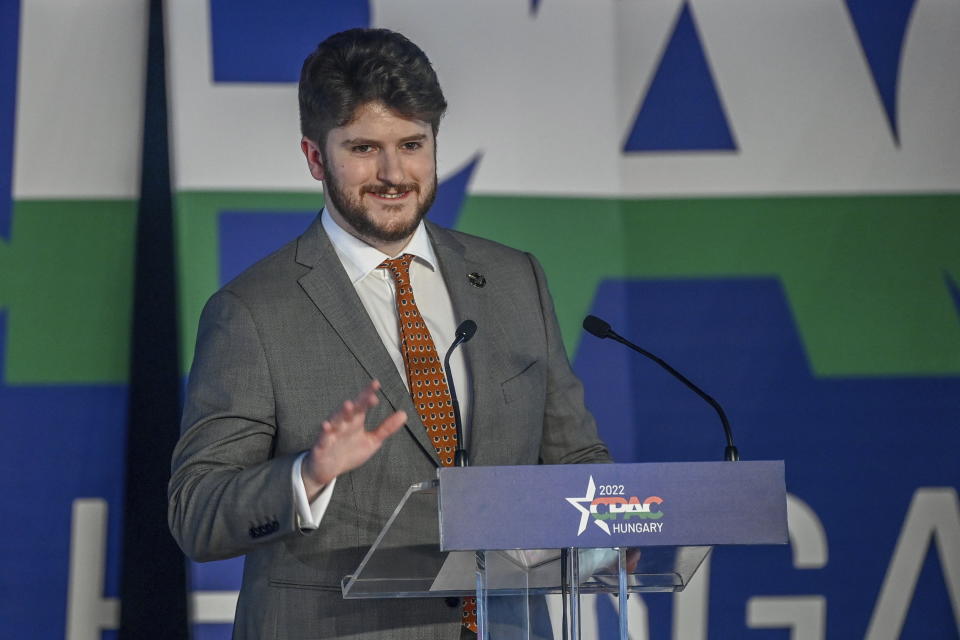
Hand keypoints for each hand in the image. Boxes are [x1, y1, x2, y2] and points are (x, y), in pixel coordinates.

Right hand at [301, 380, 405, 499]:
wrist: (327, 469)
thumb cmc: (349, 451)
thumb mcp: (372, 441)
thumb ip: (386, 428)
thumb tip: (404, 414)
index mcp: (356, 421)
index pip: (363, 404)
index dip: (368, 394)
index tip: (377, 384)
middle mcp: (343, 424)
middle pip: (351, 410)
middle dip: (359, 402)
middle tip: (369, 396)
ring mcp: (332, 433)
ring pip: (336, 420)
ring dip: (342, 413)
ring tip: (349, 405)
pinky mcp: (322, 445)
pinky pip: (323, 438)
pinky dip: (325, 432)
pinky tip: (326, 426)